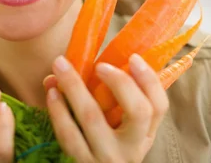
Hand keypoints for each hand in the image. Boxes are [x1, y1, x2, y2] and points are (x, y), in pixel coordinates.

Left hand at [43, 54, 168, 162]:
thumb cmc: (103, 146)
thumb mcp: (118, 131)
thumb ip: (112, 100)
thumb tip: (86, 61)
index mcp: (145, 135)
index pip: (159, 106)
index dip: (149, 80)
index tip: (133, 58)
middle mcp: (132, 149)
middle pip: (138, 111)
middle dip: (120, 82)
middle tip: (99, 64)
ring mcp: (107, 158)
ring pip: (93, 118)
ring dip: (74, 87)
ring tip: (60, 67)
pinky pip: (68, 134)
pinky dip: (58, 110)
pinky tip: (52, 93)